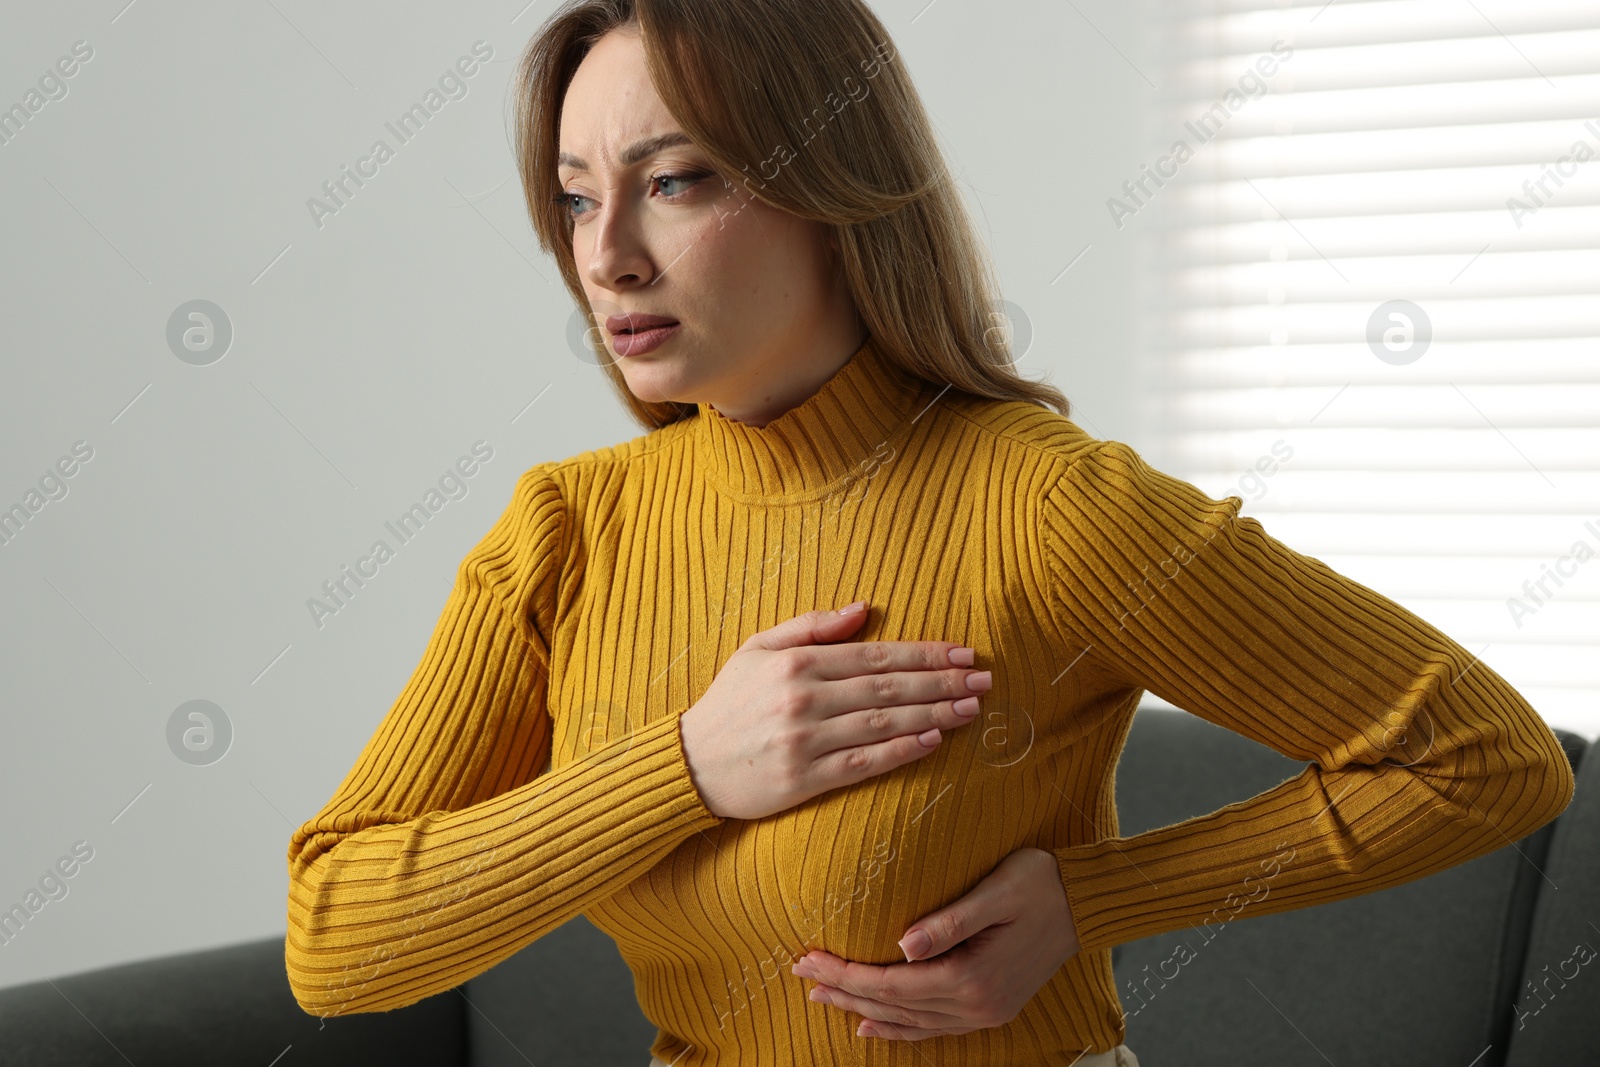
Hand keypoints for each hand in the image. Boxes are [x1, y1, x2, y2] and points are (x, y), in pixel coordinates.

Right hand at [679, 602, 990, 819]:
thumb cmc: (728, 703)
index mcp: (795, 663)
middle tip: (984, 680)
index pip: (875, 655)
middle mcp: (803, 699)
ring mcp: (805, 740)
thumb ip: (811, 626)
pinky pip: (863, 763)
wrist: (689, 764)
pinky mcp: (804, 779)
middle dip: (942, 681)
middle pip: (888, 687)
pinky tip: (932, 741)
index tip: (963, 652)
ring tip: (970, 709)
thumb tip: (864, 608)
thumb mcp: (757, 649)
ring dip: (933, 714)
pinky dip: (901, 751)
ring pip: (883, 724)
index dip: (925, 653)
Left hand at [789, 847, 1080, 1040]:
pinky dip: (899, 1029)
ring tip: (824, 996)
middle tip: (801, 972)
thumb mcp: (997, 891)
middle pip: (894, 1006)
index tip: (808, 957)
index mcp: (972, 976)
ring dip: (864, 1009)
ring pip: (909, 1022)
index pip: (892, 982)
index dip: (846, 974)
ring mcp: (985, 1012)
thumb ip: (951, 920)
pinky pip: (933, 1029)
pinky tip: (872, 1026)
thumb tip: (903, 945)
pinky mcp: (990, 1008)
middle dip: (844, 989)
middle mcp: (977, 1005)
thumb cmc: (1040, 883)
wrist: (1086, 903)